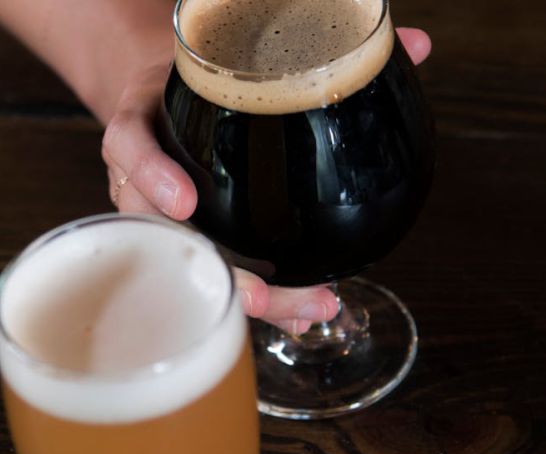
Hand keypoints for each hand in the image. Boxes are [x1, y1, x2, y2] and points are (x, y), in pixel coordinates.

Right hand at [102, 29, 431, 330]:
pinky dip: (258, 298)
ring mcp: (155, 214)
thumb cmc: (202, 80)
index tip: (186, 203)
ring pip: (190, 268)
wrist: (159, 92)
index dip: (150, 175)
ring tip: (304, 311)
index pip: (128, 146)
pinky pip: (213, 276)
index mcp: (144, 120)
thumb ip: (319, 45)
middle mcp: (139, 177)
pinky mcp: (182, 238)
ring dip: (246, 296)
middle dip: (211, 270)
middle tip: (258, 295)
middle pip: (161, 234)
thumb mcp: (231, 56)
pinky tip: (300, 317)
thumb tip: (417, 44)